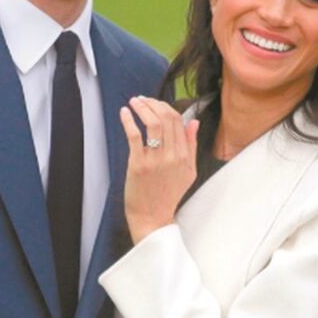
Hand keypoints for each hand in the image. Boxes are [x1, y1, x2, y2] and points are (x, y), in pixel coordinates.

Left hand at [119, 96, 198, 243]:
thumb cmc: (168, 194)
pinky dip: (128, 121)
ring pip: (152, 123)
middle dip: (153, 103)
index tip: (155, 103)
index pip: (178, 121)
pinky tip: (124, 113)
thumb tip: (194, 122)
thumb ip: (191, 145)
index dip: (165, 107)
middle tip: (142, 99)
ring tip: (134, 102)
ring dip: (142, 108)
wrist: (153, 217)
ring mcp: (155, 160)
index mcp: (184, 155)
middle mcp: (172, 155)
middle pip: (166, 118)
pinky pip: (134, 136)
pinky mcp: (138, 164)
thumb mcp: (188, 171)